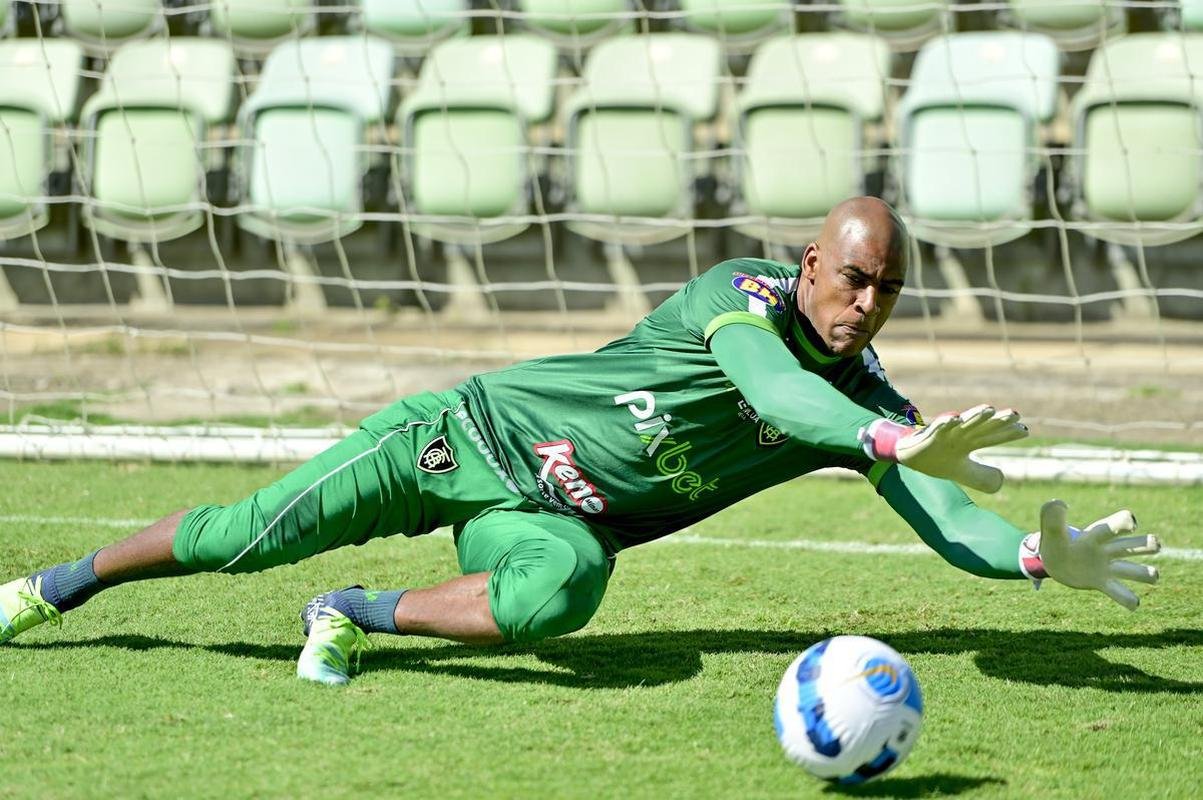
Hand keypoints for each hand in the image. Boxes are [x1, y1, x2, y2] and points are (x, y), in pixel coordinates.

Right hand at [860, 405, 1027, 492]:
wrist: (908, 456)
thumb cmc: (937, 460)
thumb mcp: (961, 472)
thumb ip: (981, 475)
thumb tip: (1002, 481)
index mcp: (969, 443)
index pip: (991, 437)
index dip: (1007, 434)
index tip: (1025, 430)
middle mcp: (960, 435)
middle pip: (982, 427)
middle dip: (998, 421)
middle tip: (1014, 414)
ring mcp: (945, 434)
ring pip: (963, 423)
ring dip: (976, 416)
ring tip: (989, 409)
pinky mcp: (930, 436)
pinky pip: (938, 427)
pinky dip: (946, 422)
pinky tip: (955, 418)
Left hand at [1021, 500, 1160, 609]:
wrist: (1052, 562)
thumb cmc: (1056, 543)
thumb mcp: (1051, 530)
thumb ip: (1052, 517)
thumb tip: (1059, 503)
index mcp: (1099, 533)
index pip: (1122, 521)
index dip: (1129, 523)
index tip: (1130, 526)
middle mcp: (1109, 549)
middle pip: (1141, 544)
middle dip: (1150, 544)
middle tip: (1154, 545)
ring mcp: (1108, 568)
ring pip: (1139, 571)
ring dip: (1148, 574)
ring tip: (1150, 575)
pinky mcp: (1103, 584)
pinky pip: (1122, 594)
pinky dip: (1130, 599)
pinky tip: (1133, 603)